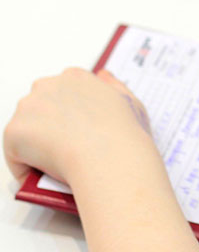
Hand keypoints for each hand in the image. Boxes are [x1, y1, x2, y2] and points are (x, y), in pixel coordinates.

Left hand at [3, 68, 152, 186]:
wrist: (110, 157)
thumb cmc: (123, 134)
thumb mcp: (131, 103)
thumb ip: (114, 87)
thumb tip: (103, 76)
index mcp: (75, 77)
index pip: (62, 93)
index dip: (69, 115)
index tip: (77, 132)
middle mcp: (48, 85)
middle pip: (39, 108)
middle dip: (49, 127)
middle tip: (67, 149)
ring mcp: (28, 107)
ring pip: (26, 130)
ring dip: (36, 146)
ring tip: (58, 164)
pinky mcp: (14, 131)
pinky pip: (15, 154)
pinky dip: (27, 167)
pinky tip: (45, 175)